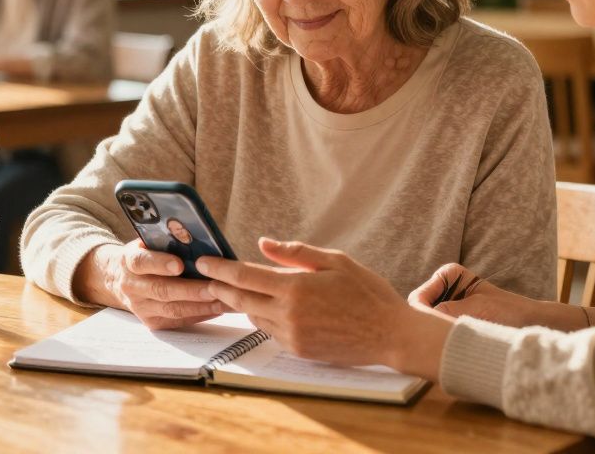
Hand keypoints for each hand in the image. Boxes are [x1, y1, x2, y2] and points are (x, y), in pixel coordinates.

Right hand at [76, 240, 230, 329]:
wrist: (122, 279)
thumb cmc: (146, 254)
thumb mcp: (149, 242)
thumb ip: (167, 240)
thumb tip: (200, 237)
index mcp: (128, 260)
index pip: (141, 262)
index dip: (160, 263)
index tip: (180, 265)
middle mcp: (131, 286)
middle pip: (161, 290)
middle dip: (190, 290)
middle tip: (214, 287)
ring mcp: (140, 307)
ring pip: (172, 309)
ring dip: (200, 305)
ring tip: (223, 300)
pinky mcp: (151, 321)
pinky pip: (177, 320)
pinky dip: (199, 314)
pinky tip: (217, 308)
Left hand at [199, 238, 429, 367]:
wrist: (390, 334)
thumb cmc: (366, 292)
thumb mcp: (335, 261)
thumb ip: (295, 253)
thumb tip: (263, 243)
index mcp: (296, 288)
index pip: (245, 276)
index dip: (221, 269)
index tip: (204, 262)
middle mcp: (288, 314)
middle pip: (241, 300)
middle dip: (221, 287)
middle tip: (207, 277)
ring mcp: (292, 336)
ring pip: (254, 317)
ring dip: (241, 304)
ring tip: (231, 290)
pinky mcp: (299, 350)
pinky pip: (270, 331)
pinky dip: (262, 318)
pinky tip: (262, 309)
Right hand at [410, 263, 589, 330]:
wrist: (532, 323)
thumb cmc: (509, 312)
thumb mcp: (475, 310)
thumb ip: (444, 311)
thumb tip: (418, 321)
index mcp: (449, 274)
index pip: (419, 297)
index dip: (422, 315)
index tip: (434, 331)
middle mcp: (445, 287)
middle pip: (420, 310)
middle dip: (426, 326)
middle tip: (440, 343)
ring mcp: (448, 304)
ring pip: (427, 323)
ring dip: (436, 335)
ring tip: (450, 345)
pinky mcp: (454, 320)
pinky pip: (438, 331)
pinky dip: (443, 340)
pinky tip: (453, 348)